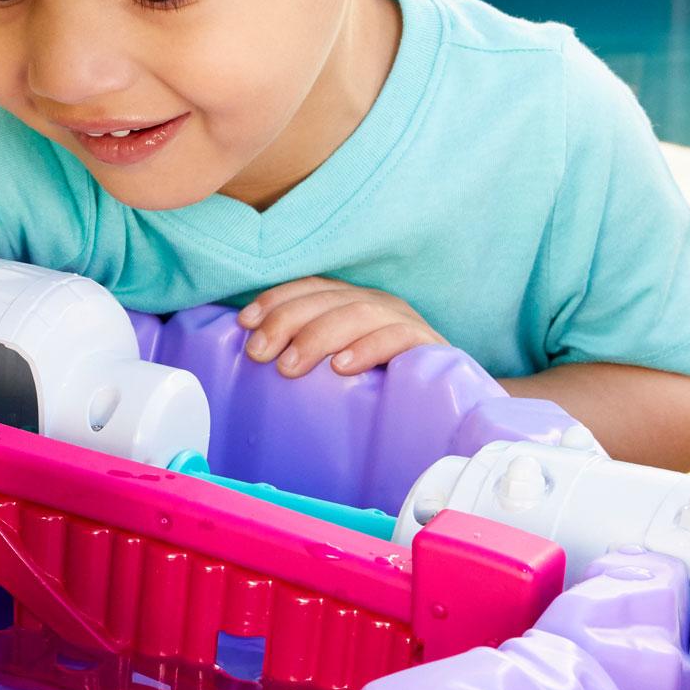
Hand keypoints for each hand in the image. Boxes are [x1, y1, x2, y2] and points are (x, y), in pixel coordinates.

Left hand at [238, 276, 444, 377]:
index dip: (275, 299)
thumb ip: (305, 353)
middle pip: (328, 298)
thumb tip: (254, 354)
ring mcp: (404, 321)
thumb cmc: (378, 385)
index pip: (310, 287)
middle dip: (286, 321)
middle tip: (259, 354)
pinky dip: (368, 349)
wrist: (445, 403)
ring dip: (319, 336)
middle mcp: (376, 303)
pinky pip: (399, 338)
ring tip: (290, 366)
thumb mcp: (336, 363)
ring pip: (358, 313)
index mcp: (351, 301)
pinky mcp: (429, 346)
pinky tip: (342, 367)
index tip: (244, 322)